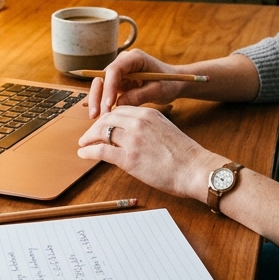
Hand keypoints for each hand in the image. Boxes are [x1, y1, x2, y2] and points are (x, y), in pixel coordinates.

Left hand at [77, 106, 222, 200]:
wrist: (195, 169)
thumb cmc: (185, 155)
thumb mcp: (165, 130)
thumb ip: (148, 129)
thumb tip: (133, 136)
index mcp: (149, 114)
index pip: (120, 110)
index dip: (107, 118)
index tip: (102, 126)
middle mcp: (139, 122)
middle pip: (107, 118)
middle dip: (95, 127)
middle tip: (89, 135)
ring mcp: (132, 140)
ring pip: (101, 132)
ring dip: (89, 138)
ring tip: (83, 144)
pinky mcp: (129, 158)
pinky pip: (101, 150)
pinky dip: (89, 151)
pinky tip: (84, 154)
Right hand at [87, 49, 187, 117]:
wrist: (175, 82)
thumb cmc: (169, 83)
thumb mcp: (157, 90)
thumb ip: (138, 96)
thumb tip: (117, 104)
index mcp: (134, 58)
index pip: (114, 70)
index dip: (109, 87)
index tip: (109, 104)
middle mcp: (123, 62)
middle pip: (102, 77)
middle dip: (98, 96)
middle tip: (96, 115)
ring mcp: (119, 72)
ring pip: (100, 85)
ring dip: (97, 101)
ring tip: (96, 118)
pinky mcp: (118, 82)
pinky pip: (105, 92)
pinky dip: (101, 102)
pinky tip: (98, 115)